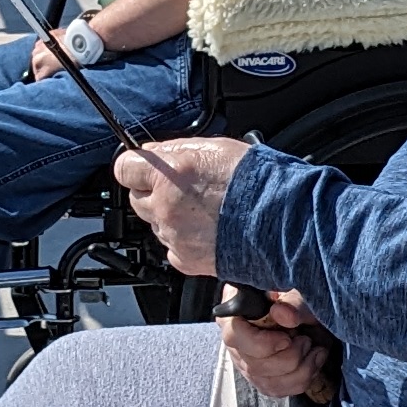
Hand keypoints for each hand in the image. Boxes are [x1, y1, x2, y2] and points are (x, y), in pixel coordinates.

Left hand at [117, 135, 250, 275]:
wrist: (282, 221)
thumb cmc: (257, 183)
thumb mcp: (216, 147)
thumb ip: (178, 150)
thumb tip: (155, 152)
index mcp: (169, 174)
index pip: (125, 168)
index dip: (135, 167)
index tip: (142, 168)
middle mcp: (166, 206)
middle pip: (137, 199)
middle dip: (154, 193)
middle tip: (182, 190)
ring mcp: (174, 235)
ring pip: (156, 224)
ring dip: (170, 217)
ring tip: (204, 211)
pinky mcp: (186, 259)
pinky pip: (172, 248)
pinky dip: (184, 241)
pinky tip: (208, 231)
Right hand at [220, 289, 336, 400]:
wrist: (302, 312)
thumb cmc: (294, 301)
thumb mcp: (297, 293)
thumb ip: (292, 302)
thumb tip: (283, 314)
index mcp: (234, 316)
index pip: (234, 336)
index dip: (262, 343)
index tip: (287, 338)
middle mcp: (236, 344)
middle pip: (254, 366)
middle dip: (289, 357)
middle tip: (306, 339)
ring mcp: (247, 365)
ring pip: (268, 383)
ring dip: (300, 370)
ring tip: (313, 349)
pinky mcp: (261, 379)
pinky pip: (279, 391)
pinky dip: (302, 379)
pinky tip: (313, 361)